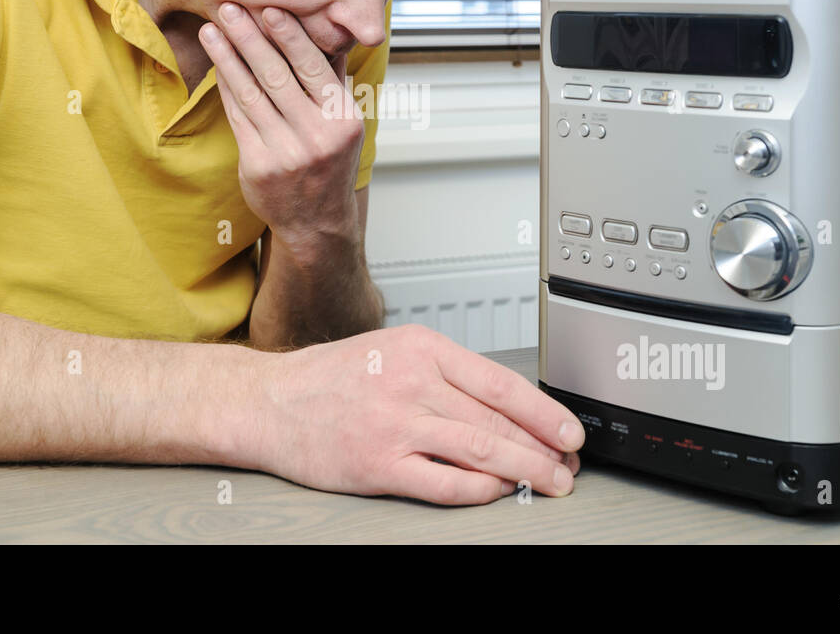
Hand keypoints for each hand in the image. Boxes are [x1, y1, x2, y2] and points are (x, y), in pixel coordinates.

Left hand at [198, 2, 363, 255]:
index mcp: (343, 119)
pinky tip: (217, 66)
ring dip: (227, 58)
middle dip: (249, 38)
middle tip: (229, 9)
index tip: (269, 9)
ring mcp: (286, 153)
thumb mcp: (346, 123)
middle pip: (276, 76)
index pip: (313, 69)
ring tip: (212, 30)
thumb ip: (334, 79)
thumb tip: (329, 31)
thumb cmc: (330, 162)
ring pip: (251, 93)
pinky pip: (238, 117)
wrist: (316, 222)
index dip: (289, 37)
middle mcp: (317, 136)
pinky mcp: (258, 165)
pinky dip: (226, 88)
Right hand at [252, 323, 584, 504]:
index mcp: (421, 348)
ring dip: (525, 470)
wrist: (269, 400)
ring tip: (549, 482)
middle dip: (543, 447)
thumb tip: (504, 404)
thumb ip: (444, 373)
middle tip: (568, 464)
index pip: (500, 382)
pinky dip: (479, 490)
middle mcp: (411, 383)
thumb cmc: (330, 377)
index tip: (570, 429)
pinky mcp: (379, 464)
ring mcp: (395, 425)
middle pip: (497, 420)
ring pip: (481, 450)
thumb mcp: (392, 349)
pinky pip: (444, 482)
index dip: (544, 411)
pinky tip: (498, 491)